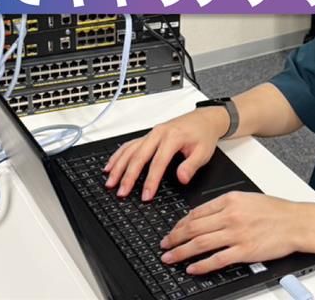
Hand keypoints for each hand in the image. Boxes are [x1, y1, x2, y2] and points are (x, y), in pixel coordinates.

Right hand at [103, 107, 228, 200]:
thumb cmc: (203, 134)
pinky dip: (118, 155)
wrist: (204, 119)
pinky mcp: (148, 135)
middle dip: (128, 176)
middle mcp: (158, 134)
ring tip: (110, 182)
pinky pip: (129, 145)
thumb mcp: (204, 152)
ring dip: (118, 166)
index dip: (151, 180)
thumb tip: (182, 178)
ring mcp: (151, 134)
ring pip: (130, 150)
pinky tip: (110, 165)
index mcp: (172, 137)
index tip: (146, 195)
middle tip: (121, 192)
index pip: (158, 162)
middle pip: (139, 156)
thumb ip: (192, 165)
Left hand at [159, 191, 303, 274]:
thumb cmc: (275, 211)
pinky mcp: (245, 250)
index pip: (196, 212)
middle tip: (163, 245)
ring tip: (170, 257)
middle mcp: (231, 215)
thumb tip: (202, 215)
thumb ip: (225, 205)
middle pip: (193, 227)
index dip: (180, 224)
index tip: (172, 231)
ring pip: (200, 243)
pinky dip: (202, 265)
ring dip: (181, 251)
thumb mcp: (246, 198)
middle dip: (174, 237)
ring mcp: (237, 234)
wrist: (296, 222)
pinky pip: (217, 259)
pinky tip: (192, 268)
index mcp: (230, 200)